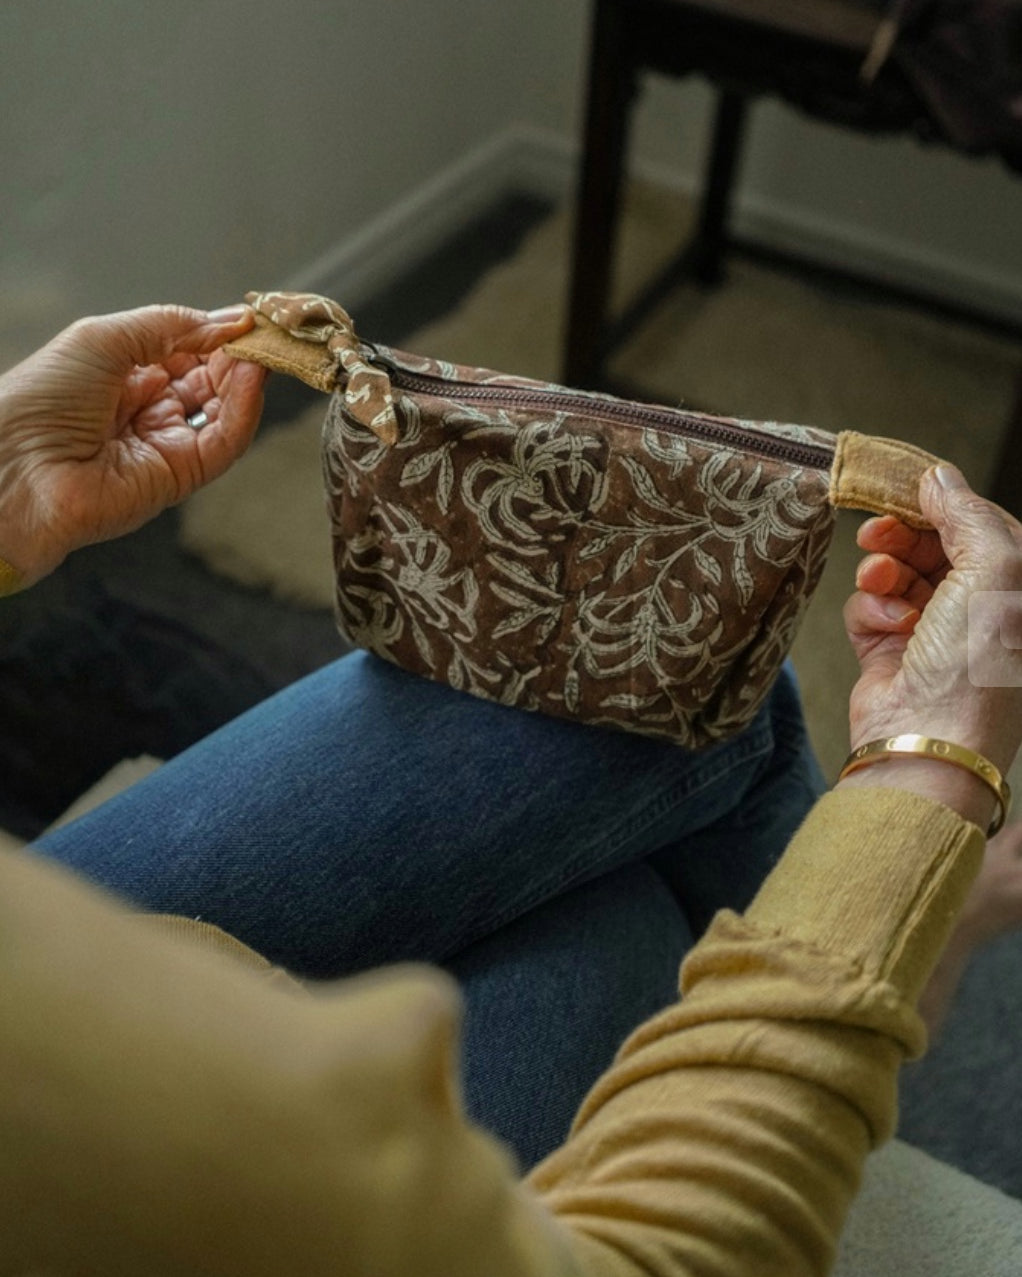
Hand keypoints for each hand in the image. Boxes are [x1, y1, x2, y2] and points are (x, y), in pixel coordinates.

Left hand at [0, 304, 266, 586]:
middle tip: (263, 332)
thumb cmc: (41, 398)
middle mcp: (146, 411)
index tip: (247, 316)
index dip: (216, 333)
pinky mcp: (180, 477)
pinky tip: (250, 377)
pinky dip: (244, 409)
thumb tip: (228, 320)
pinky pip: (223, 441)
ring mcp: (165, 445)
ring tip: (260, 349)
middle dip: (237, 354)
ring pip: (223, 411)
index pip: (185, 352)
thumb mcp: (104, 338)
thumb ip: (169, 325)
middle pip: (210, 381)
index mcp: (122, 376)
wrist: (17, 465)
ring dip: (246, 379)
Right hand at [839, 464, 1021, 824]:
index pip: (981, 524)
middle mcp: (981, 609)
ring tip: (879, 577)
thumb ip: (968, 514)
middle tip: (879, 530)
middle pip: (935, 544)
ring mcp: (934, 629)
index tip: (908, 485)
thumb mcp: (993, 572)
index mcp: (1018, 589)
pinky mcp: (889, 648)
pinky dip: (872, 607)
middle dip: (905, 533)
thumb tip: (939, 476)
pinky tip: (887, 623)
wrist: (926, 741)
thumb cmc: (977, 667)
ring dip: (884, 568)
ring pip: (898, 569)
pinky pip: (871, 605)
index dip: (945, 503)